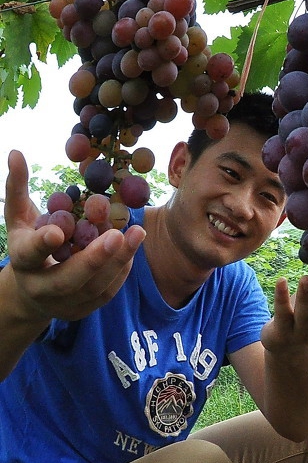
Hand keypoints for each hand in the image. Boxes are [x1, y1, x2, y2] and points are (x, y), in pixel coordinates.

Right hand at [3, 150, 144, 321]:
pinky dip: (121, 269)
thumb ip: (18, 187)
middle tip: (116, 235)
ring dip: (117, 260)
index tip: (58, 232)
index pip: (31, 254)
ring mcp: (62, 303)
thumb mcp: (20, 216)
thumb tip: (17, 153)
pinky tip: (132, 246)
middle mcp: (40, 286)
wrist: (32, 290)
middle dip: (93, 259)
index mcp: (22, 261)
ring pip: (93, 287)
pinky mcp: (84, 309)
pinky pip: (107, 292)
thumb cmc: (29, 243)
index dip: (43, 245)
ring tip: (135, 233)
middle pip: (67, 279)